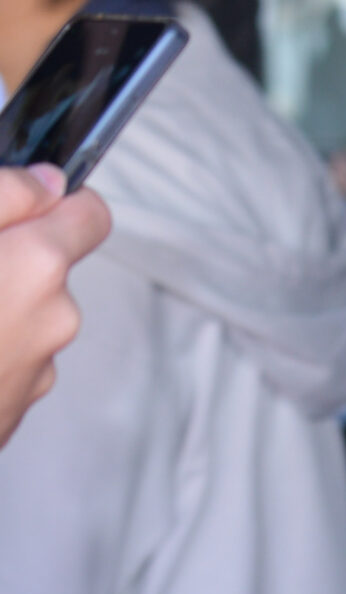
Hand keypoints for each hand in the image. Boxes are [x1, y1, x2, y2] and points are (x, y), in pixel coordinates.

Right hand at [0, 163, 110, 445]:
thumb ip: (3, 194)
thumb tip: (46, 181)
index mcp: (38, 266)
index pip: (89, 216)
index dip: (56, 201)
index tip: (21, 199)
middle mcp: (53, 321)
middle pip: (45, 269)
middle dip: (4, 257)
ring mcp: (34, 372)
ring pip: (19, 317)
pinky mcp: (8, 411)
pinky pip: (0, 360)